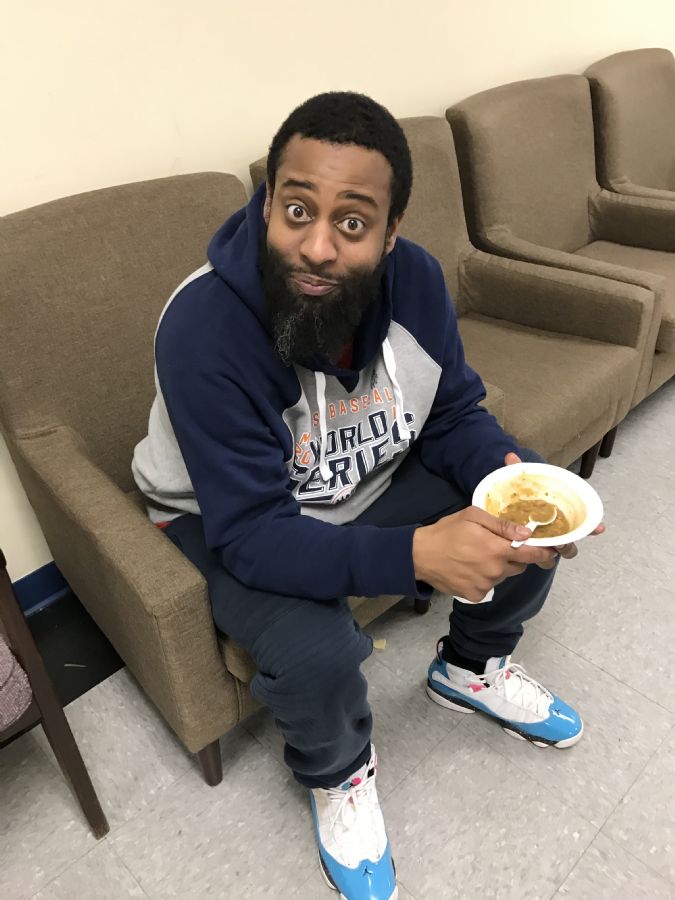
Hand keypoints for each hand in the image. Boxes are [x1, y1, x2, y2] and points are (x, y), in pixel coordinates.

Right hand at [412, 506, 557, 601]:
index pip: (531, 554)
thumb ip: (502, 525)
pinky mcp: (475, 595)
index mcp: (497, 549)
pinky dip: (484, 579)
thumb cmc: (446, 532)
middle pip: (518, 566)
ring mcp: (485, 585)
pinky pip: (489, 587)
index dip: (543, 553)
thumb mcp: (473, 517)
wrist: (420, 555)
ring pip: (503, 576)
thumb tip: (526, 533)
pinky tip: (469, 569)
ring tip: (476, 556)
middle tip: (495, 546)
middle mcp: (495, 570)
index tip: (550, 551)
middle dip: (513, 557)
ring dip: (497, 568)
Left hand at [504, 452, 604, 566]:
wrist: (502, 520)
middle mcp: (557, 534)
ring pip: (556, 554)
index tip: (600, 527)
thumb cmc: (519, 502)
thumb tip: (510, 455)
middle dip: (569, 544)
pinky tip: (537, 555)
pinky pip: (543, 560)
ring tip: (547, 548)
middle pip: (571, 544)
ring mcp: (546, 546)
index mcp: (558, 517)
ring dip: (554, 552)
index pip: (581, 523)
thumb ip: (517, 473)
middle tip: (561, 541)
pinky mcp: (535, 555)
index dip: (592, 526)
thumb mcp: (520, 488)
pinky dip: (542, 558)